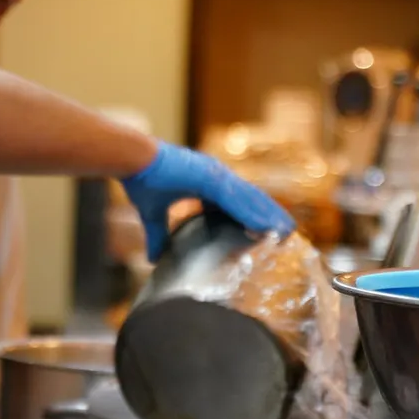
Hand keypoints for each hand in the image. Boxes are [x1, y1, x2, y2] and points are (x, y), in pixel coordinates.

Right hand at [119, 143, 294, 259]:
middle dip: (268, 215)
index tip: (265, 230)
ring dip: (267, 216)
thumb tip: (154, 259)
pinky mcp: (210, 177)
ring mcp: (215, 175)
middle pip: (249, 199)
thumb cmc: (140, 178)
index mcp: (205, 182)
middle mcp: (215, 176)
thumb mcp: (151, 213)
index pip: (235, 202)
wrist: (131, 159)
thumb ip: (157, 234)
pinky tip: (265, 227)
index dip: (251, 215)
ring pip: (248, 200)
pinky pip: (236, 201)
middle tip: (287, 232)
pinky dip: (251, 215)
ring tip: (285, 231)